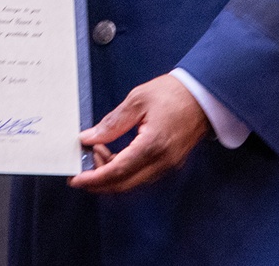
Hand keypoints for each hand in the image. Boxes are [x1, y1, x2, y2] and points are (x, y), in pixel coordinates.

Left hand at [70, 74, 209, 193]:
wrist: (202, 95)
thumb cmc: (172, 93)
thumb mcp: (137, 100)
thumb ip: (112, 122)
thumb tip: (88, 137)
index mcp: (153, 144)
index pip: (118, 171)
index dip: (95, 178)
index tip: (76, 179)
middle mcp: (162, 162)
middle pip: (124, 184)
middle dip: (99, 181)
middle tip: (81, 166)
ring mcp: (168, 165)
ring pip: (132, 182)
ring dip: (111, 175)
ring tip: (96, 151)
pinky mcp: (169, 164)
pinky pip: (141, 176)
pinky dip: (123, 171)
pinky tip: (112, 155)